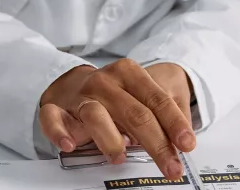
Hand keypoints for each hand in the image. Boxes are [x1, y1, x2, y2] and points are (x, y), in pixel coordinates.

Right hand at [38, 59, 195, 179]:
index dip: (174, 123)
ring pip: (95, 115)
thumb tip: (181, 142)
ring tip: (120, 157)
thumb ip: (162, 114)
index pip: (156, 99)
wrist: (71, 82)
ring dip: (111, 140)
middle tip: (171, 167)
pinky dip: (58, 132)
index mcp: (129, 73)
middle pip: (134, 113)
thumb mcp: (142, 95)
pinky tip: (69, 145)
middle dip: (156, 143)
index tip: (187, 144)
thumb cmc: (115, 95)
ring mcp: (80, 95)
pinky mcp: (56, 108)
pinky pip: (52, 118)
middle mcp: (104, 81)